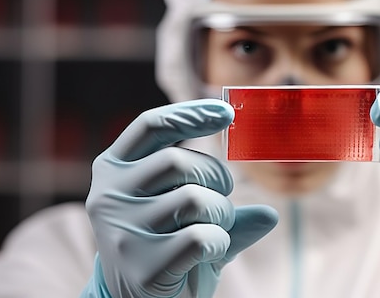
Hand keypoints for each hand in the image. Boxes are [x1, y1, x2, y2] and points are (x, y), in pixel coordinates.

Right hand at [81, 99, 277, 297]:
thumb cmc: (167, 247)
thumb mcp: (192, 217)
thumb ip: (223, 205)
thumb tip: (270, 215)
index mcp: (115, 170)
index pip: (150, 126)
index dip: (189, 115)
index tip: (227, 113)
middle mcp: (109, 195)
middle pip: (178, 162)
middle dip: (215, 178)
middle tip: (220, 199)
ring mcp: (121, 230)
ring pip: (194, 199)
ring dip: (221, 215)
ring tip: (214, 229)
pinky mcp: (141, 264)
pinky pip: (201, 237)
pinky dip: (219, 242)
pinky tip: (208, 253)